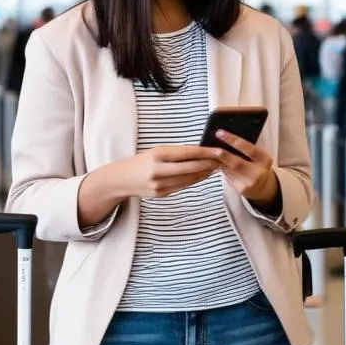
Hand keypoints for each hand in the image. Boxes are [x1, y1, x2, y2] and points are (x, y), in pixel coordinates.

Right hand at [78, 144, 223, 228]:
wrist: (122, 179)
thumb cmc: (141, 162)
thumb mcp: (155, 152)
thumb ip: (175, 153)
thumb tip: (200, 152)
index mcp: (157, 155)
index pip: (186, 153)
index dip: (205, 152)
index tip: (218, 150)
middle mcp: (158, 170)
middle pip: (190, 167)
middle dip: (209, 164)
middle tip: (223, 159)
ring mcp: (160, 184)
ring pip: (189, 178)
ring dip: (204, 173)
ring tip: (216, 167)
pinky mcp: (162, 194)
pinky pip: (183, 186)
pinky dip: (195, 180)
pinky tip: (203, 175)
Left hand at [213, 131, 279, 205]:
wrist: (263, 186)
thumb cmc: (257, 165)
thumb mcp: (258, 156)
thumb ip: (246, 149)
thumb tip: (225, 138)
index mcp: (265, 160)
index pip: (249, 149)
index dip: (234, 140)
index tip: (220, 133)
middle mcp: (258, 173)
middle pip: (237, 162)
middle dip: (223, 154)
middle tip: (211, 147)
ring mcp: (249, 183)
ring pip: (229, 170)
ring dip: (219, 161)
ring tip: (211, 154)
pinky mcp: (241, 189)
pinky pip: (227, 176)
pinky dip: (221, 169)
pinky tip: (216, 163)